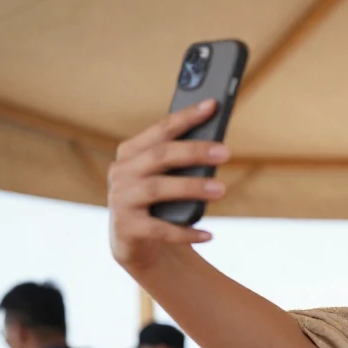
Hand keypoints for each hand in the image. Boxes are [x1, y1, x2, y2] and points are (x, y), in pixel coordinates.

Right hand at [107, 99, 228, 271]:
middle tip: (225, 152)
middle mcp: (122, 172)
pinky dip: (185, 232)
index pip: (161, 129)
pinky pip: (160, 229)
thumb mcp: (167, 177)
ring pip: (158, 188)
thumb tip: (218, 148)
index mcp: (131, 152)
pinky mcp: (127, 228)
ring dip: (191, 188)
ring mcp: (121, 200)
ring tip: (221, 189)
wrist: (133, 241)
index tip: (212, 105)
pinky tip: (209, 234)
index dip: (186, 117)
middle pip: (160, 155)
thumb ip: (182, 162)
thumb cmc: (158, 201)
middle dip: (194, 151)